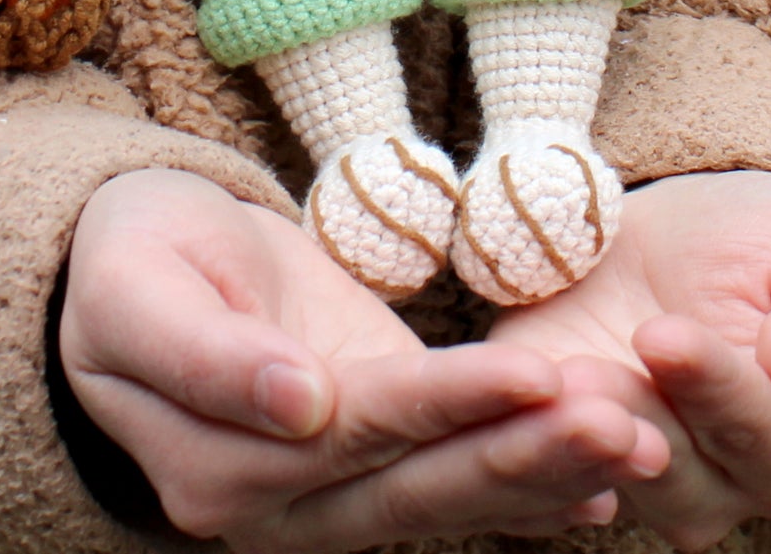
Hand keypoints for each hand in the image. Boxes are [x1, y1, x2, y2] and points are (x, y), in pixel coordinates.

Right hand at [60, 169, 669, 551]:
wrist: (140, 263)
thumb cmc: (130, 263)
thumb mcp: (136, 292)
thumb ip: (204, 356)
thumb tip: (297, 406)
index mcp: (215, 469)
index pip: (355, 433)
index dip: (448, 406)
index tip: (532, 376)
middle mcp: (280, 508)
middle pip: (417, 482)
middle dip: (524, 453)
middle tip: (621, 421)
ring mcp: (330, 495)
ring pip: (447, 492)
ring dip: (547, 471)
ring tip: (640, 441)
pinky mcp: (371, 458)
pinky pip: (451, 479)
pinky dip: (529, 482)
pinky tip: (609, 480)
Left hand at [489, 170, 770, 550]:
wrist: (698, 242)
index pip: (761, 437)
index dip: (714, 390)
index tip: (665, 335)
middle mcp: (717, 483)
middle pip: (676, 474)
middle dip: (631, 419)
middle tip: (589, 371)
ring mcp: (632, 469)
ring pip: (601, 476)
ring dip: (570, 441)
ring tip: (549, 381)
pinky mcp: (557, 435)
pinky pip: (536, 462)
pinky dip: (517, 440)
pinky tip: (499, 407)